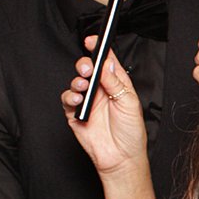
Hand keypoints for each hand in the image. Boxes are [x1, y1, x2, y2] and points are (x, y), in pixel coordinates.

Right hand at [63, 34, 148, 177]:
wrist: (121, 158)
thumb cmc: (131, 133)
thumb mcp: (129, 103)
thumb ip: (116, 83)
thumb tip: (106, 64)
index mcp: (116, 85)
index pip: (106, 62)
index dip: (99, 49)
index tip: (92, 40)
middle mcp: (101, 91)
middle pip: (88, 69)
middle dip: (84, 64)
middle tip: (86, 69)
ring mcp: (88, 101)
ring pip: (76, 82)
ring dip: (77, 80)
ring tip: (83, 85)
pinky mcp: (76, 113)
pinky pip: (68, 99)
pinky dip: (70, 96)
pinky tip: (77, 98)